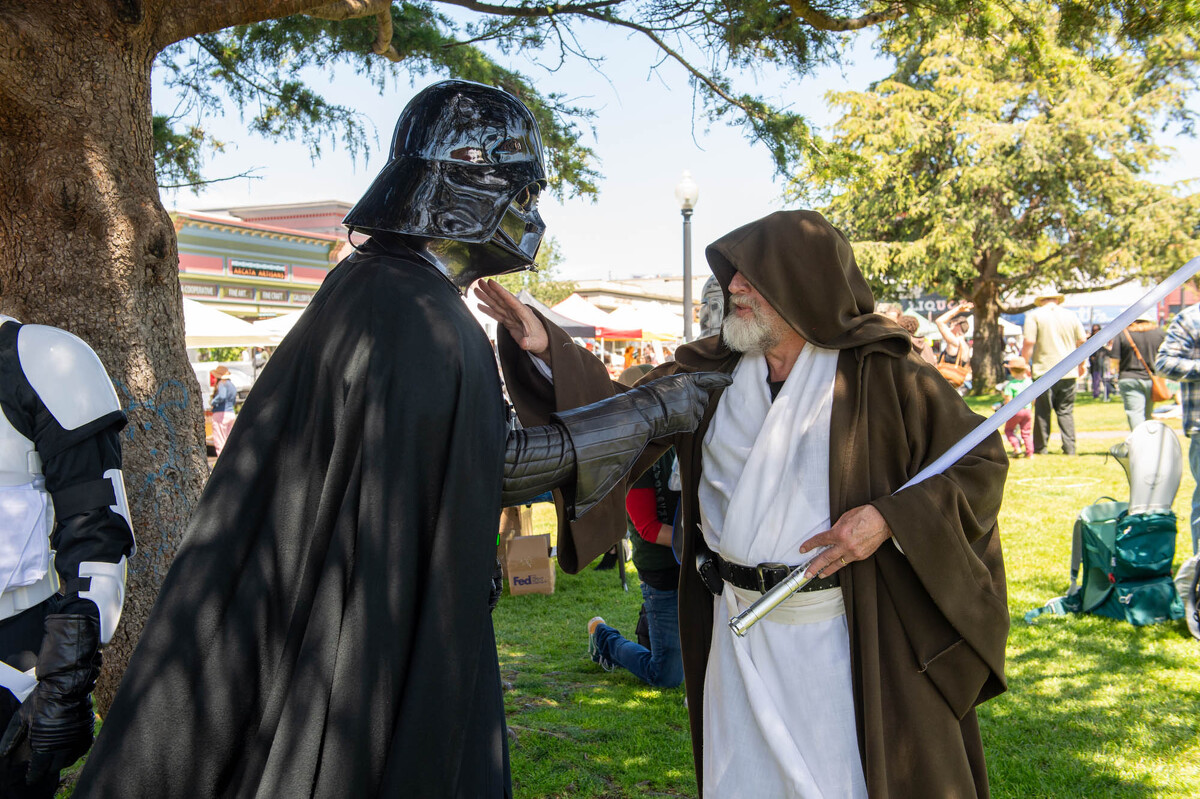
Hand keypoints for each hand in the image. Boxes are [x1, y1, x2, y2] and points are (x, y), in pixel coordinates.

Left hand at [0, 614, 99, 784]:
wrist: (68, 685)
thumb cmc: (43, 699)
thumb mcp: (22, 717)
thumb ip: (12, 737)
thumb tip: (3, 752)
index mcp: (43, 745)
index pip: (38, 769)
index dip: (33, 775)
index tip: (30, 778)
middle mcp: (62, 746)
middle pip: (54, 768)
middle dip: (46, 768)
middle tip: (41, 765)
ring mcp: (76, 740)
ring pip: (68, 760)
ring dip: (60, 761)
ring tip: (53, 758)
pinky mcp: (87, 733)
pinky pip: (81, 750)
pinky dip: (74, 753)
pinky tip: (67, 749)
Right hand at [473, 279, 549, 362]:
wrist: (543, 343)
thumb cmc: (541, 341)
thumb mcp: (536, 343)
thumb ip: (529, 342)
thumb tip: (523, 343)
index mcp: (524, 313)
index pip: (511, 300)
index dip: (501, 291)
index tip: (491, 282)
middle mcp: (517, 312)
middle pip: (501, 299)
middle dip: (490, 290)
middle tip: (480, 281)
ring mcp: (512, 316)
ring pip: (497, 305)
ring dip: (486, 297)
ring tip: (476, 290)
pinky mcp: (508, 321)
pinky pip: (496, 314)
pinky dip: (488, 310)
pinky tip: (480, 305)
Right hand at [623, 372, 732, 438]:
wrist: (643, 412)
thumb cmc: (649, 397)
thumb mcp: (666, 384)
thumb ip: (682, 386)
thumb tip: (693, 393)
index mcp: (686, 380)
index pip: (707, 379)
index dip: (719, 379)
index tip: (730, 381)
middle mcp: (693, 392)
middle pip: (704, 399)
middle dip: (697, 403)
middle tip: (680, 407)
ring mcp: (693, 407)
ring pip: (699, 413)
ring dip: (691, 415)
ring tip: (673, 414)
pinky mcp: (691, 421)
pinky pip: (693, 424)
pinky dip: (686, 425)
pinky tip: (673, 422)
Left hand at [799, 504, 892, 578]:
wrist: (883, 520)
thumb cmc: (865, 516)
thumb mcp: (845, 518)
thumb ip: (835, 529)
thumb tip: (829, 536)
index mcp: (839, 533)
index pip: (820, 541)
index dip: (809, 545)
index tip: (803, 549)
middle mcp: (846, 545)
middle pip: (825, 558)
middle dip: (814, 567)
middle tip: (807, 573)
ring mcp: (854, 552)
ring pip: (837, 565)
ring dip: (827, 571)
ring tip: (820, 575)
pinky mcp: (861, 556)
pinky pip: (848, 561)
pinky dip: (841, 563)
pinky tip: (836, 565)